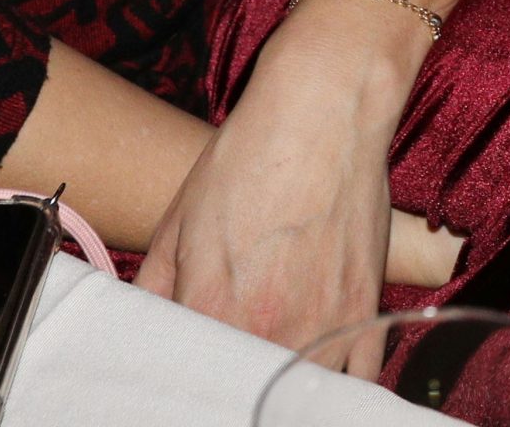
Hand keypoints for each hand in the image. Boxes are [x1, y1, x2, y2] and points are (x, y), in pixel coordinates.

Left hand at [137, 11, 459, 371]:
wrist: (322, 110)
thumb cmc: (249, 156)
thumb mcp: (179, 219)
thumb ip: (155, 289)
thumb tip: (142, 328)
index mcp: (211, 310)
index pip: (192, 382)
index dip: (189, 379)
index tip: (195, 372)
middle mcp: (268, 331)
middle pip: (246, 392)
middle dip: (235, 387)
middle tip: (232, 362)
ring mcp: (325, 330)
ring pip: (299, 399)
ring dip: (284, 387)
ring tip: (273, 366)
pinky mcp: (367, 314)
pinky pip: (354, 385)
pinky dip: (336, 387)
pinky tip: (319, 372)